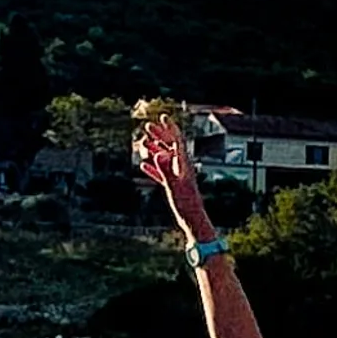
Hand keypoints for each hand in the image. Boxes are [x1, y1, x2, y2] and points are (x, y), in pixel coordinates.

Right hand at [132, 104, 208, 235]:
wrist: (193, 220)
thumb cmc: (186, 205)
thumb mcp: (174, 186)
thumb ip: (165, 169)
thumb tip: (158, 153)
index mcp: (184, 165)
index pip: (177, 142)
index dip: (169, 129)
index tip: (162, 118)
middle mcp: (182, 169)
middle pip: (170, 147)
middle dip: (160, 136)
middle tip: (147, 127)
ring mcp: (178, 177)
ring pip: (165, 159)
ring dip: (155, 149)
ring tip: (143, 143)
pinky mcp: (174, 187)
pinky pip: (161, 173)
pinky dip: (153, 167)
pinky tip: (143, 165)